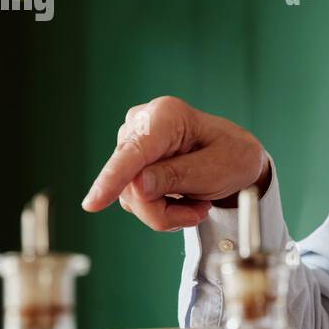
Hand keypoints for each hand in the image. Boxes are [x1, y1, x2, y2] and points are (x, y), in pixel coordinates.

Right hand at [81, 96, 269, 230]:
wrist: (235, 159)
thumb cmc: (232, 157)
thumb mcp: (216, 169)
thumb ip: (177, 176)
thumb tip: (137, 187)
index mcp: (167, 116)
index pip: (135, 152)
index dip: (114, 179)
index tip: (93, 204)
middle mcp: (141, 125)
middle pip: (132, 183)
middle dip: (163, 210)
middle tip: (199, 210)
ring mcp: (132, 145)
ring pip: (131, 197)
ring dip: (166, 212)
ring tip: (197, 201)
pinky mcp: (129, 165)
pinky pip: (135, 200)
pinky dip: (162, 210)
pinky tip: (183, 199)